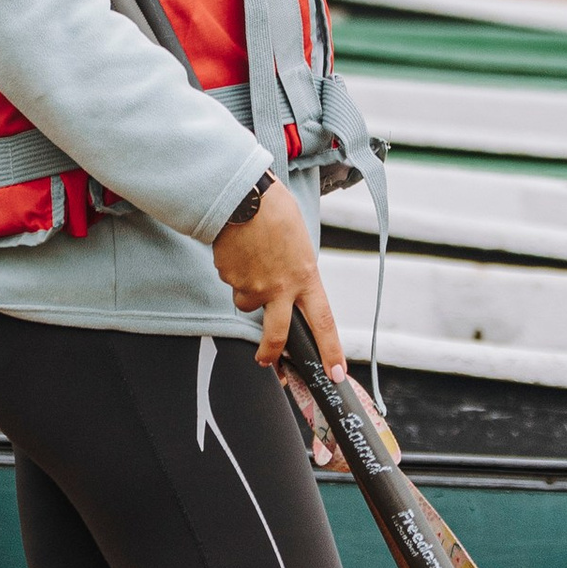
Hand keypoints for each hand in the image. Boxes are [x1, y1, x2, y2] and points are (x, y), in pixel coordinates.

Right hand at [211, 178, 345, 392]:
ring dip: (247, 288)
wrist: (243, 194)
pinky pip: (232, 282)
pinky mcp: (230, 278)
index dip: (331, 351)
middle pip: (277, 334)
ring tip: (251, 257)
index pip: (324, 322)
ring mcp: (252, 286)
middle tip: (266, 360)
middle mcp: (280, 288)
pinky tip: (238, 249)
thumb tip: (290, 282)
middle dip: (270, 352)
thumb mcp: (300, 242)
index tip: (336, 373)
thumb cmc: (275, 210)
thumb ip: (297, 268)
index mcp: (306, 277)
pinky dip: (234, 271)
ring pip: (247, 302)